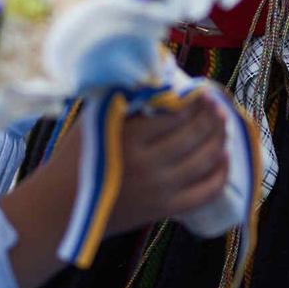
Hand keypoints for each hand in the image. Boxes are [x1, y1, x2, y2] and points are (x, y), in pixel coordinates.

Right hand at [0, 96, 227, 287]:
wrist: (63, 207)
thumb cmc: (75, 158)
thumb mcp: (94, 121)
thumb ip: (125, 100)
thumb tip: (157, 78)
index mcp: (130, 139)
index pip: (176, 114)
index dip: (194, 99)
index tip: (201, 89)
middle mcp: (149, 165)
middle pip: (194, 135)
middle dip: (211, 115)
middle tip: (216, 102)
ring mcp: (160, 190)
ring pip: (205, 161)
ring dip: (220, 138)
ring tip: (223, 122)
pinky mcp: (165, 210)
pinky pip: (205, 193)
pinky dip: (221, 174)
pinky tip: (225, 157)